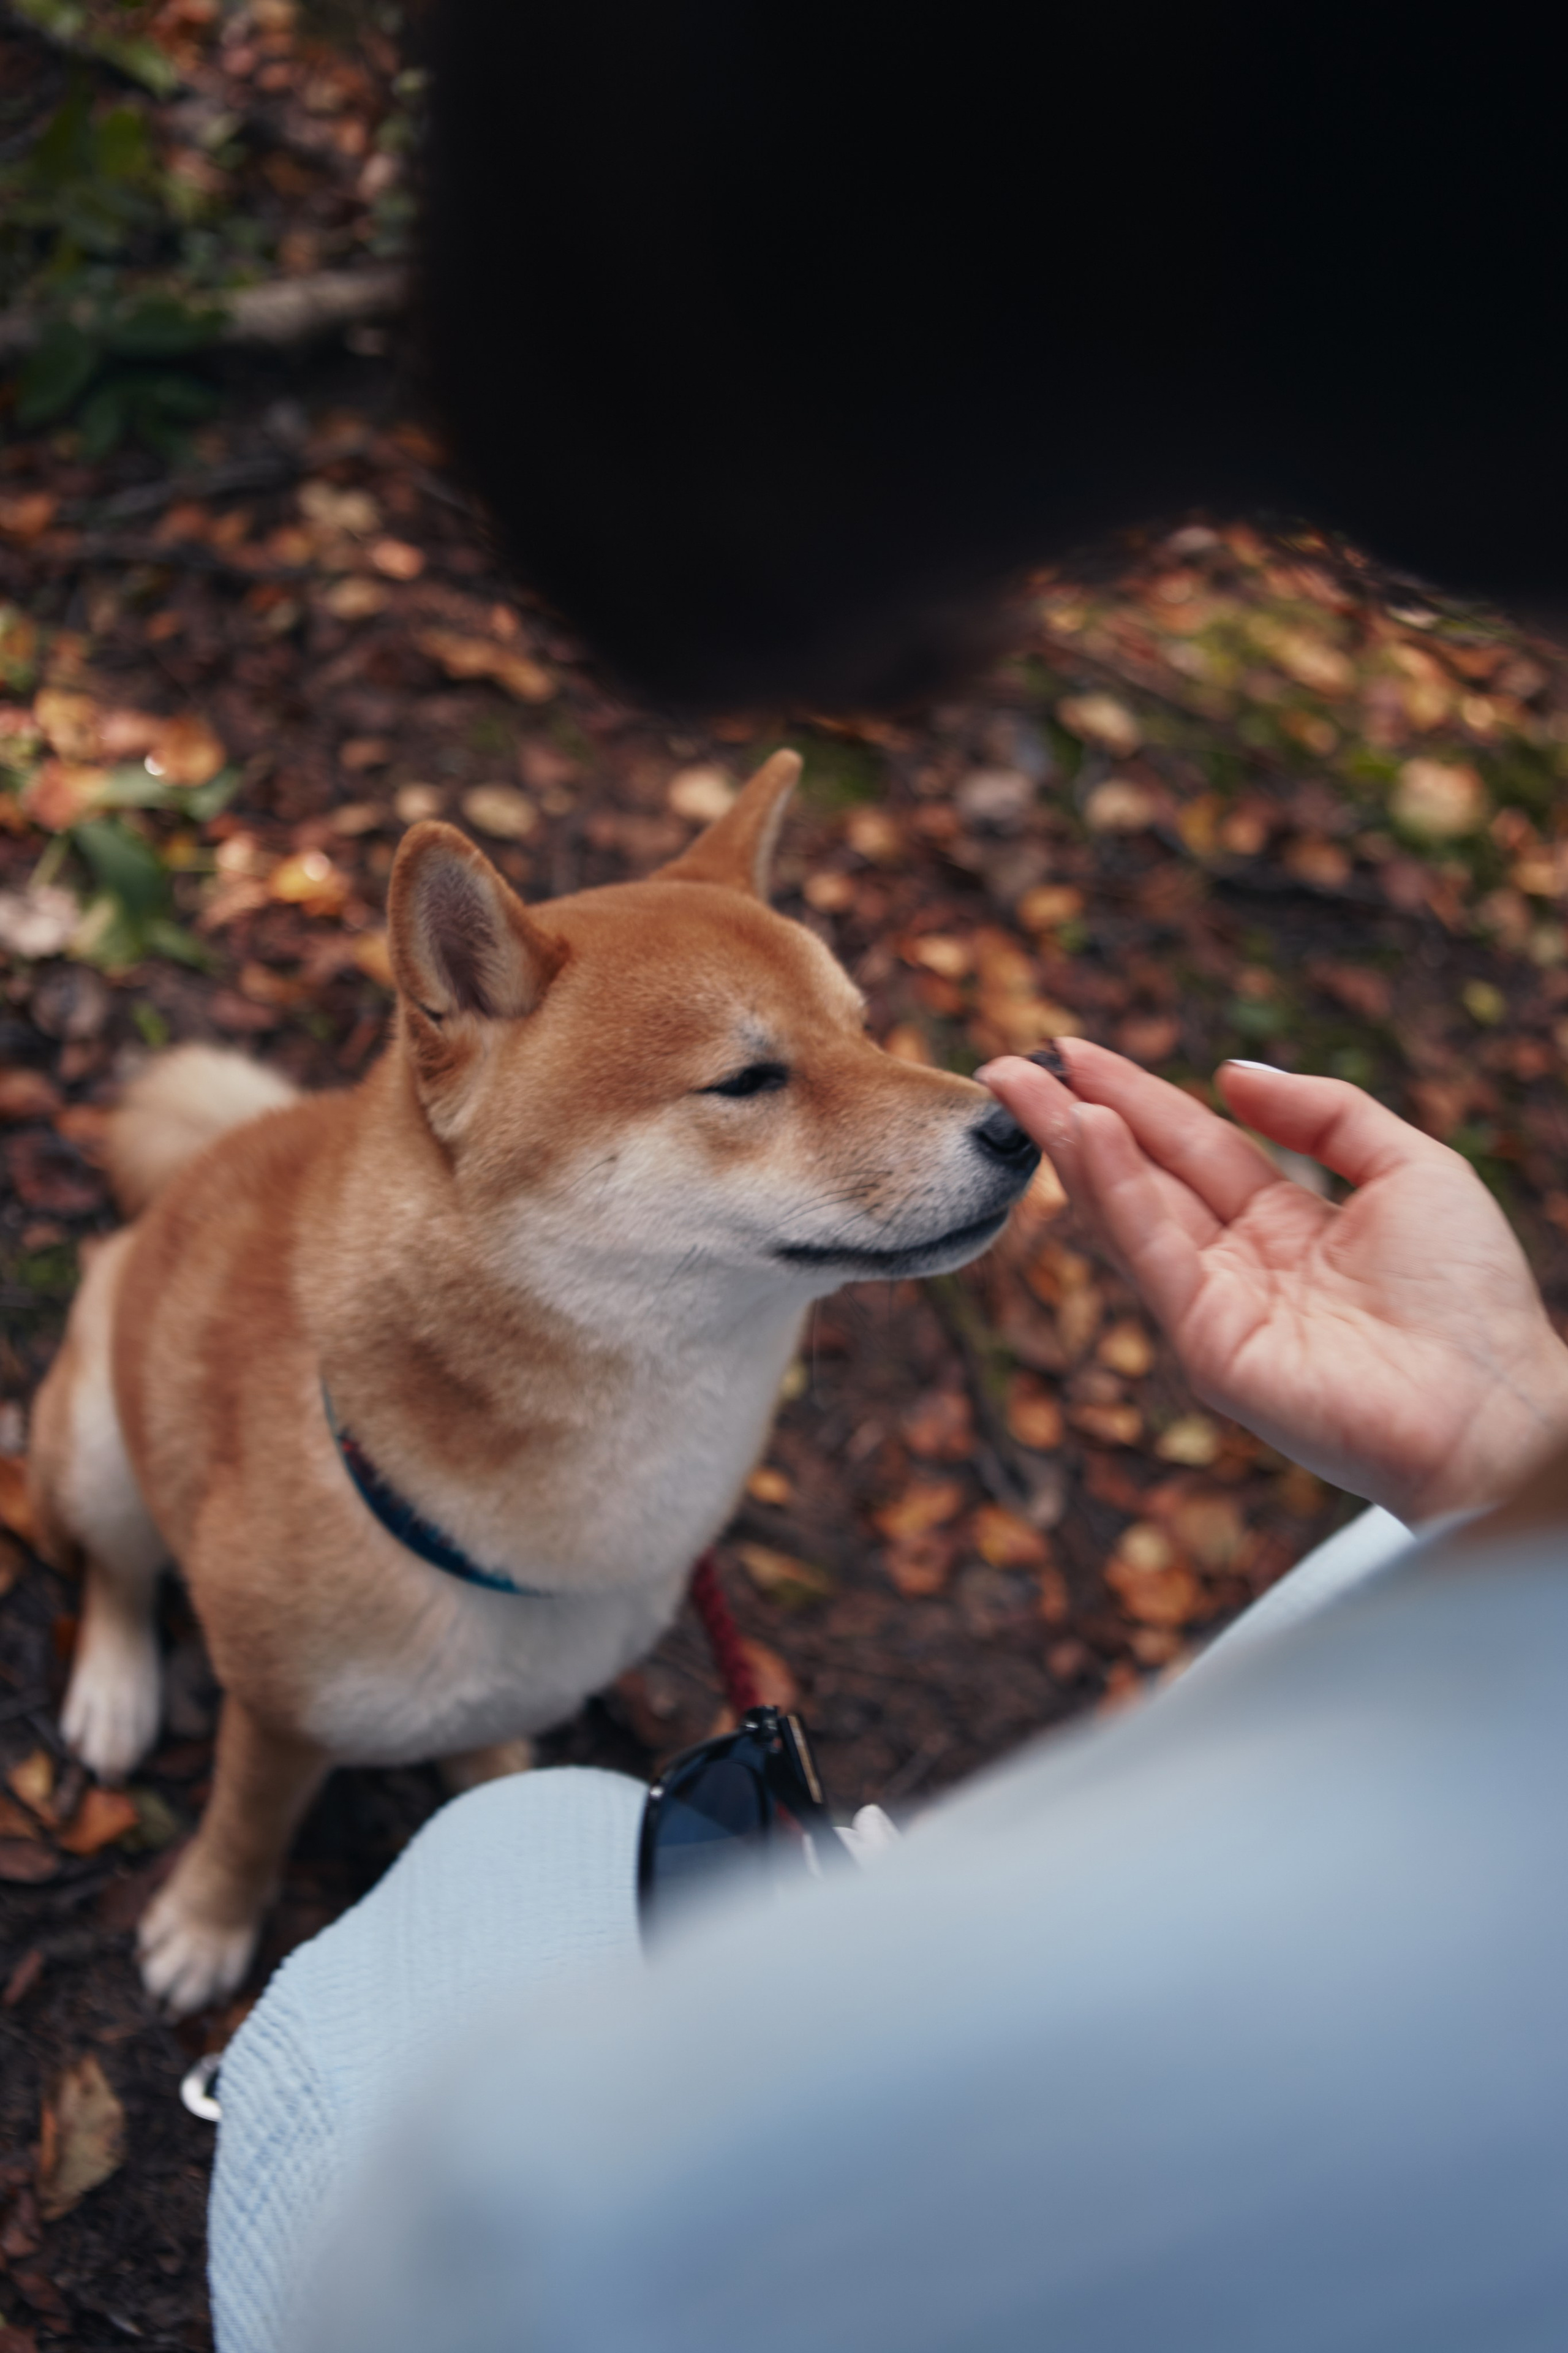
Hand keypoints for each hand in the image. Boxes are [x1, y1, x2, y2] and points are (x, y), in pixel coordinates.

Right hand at [980, 1042, 1567, 1524]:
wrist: (1495, 1407)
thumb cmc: (1473, 1296)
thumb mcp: (1411, 1167)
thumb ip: (1325, 1112)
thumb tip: (1229, 1071)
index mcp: (1287, 1223)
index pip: (1190, 1145)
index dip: (1134, 1095)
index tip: (1072, 1050)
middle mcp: (1240, 1264)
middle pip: (1142, 1173)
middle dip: (1074, 1115)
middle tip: (1008, 1063)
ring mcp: (1216, 1309)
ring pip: (1130, 1211)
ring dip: (1073, 1146)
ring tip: (1023, 1087)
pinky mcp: (1208, 1349)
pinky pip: (1155, 1256)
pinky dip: (1116, 1194)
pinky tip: (1087, 1137)